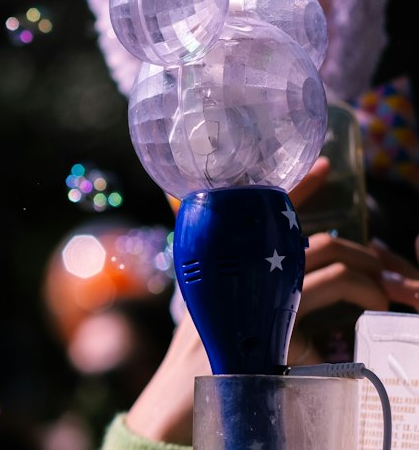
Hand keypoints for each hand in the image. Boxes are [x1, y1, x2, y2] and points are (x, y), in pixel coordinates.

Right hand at [122, 160, 418, 444]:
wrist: (180, 406)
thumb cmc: (203, 372)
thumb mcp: (231, 329)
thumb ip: (258, 309)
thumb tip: (303, 308)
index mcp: (227, 264)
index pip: (265, 214)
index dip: (296, 187)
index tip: (323, 164)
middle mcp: (236, 266)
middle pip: (310, 239)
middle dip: (359, 250)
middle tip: (388, 265)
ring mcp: (253, 290)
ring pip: (324, 259)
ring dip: (367, 272)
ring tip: (391, 288)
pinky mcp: (272, 319)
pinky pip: (326, 290)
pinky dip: (357, 289)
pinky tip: (372, 303)